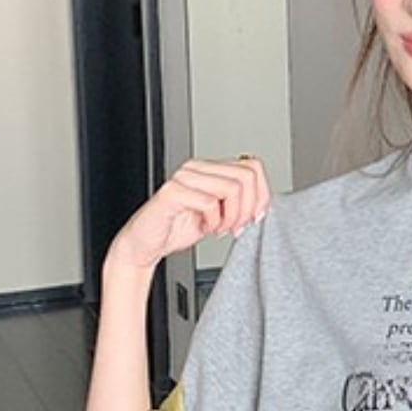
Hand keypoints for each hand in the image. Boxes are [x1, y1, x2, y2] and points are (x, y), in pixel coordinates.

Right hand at [107, 155, 272, 272]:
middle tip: (237, 228)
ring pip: (232, 188)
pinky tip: (205, 229)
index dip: (261, 195)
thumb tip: (264, 206)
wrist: (147, 244)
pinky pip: (210, 203)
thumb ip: (239, 206)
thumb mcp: (219, 217)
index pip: (252, 167)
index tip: (254, 219)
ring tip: (220, 229)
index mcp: (210, 170)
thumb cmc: (179, 229)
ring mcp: (184, 178)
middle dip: (249, 208)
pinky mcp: (173, 193)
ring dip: (232, 217)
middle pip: (246, 176)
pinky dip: (214, 222)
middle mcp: (197, 168)